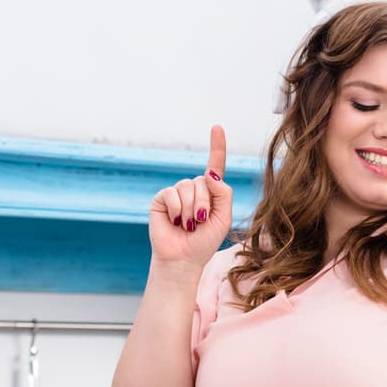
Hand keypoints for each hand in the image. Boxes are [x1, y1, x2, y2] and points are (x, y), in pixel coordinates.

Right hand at [148, 125, 233, 267]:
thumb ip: (223, 193)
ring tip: (188, 225)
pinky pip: (172, 193)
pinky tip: (176, 222)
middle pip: (203, 181)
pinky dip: (178, 210)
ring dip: (191, 209)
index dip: (216, 146)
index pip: (214, 165)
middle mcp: (193, 189)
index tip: (217, 127)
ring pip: (188, 187)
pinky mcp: (162, 198)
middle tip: (200, 223)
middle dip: (204, 204)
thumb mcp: (223, 218)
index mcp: (210, 192)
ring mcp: (176, 193)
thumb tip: (209, 174)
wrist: (183, 259)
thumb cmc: (204, 242)